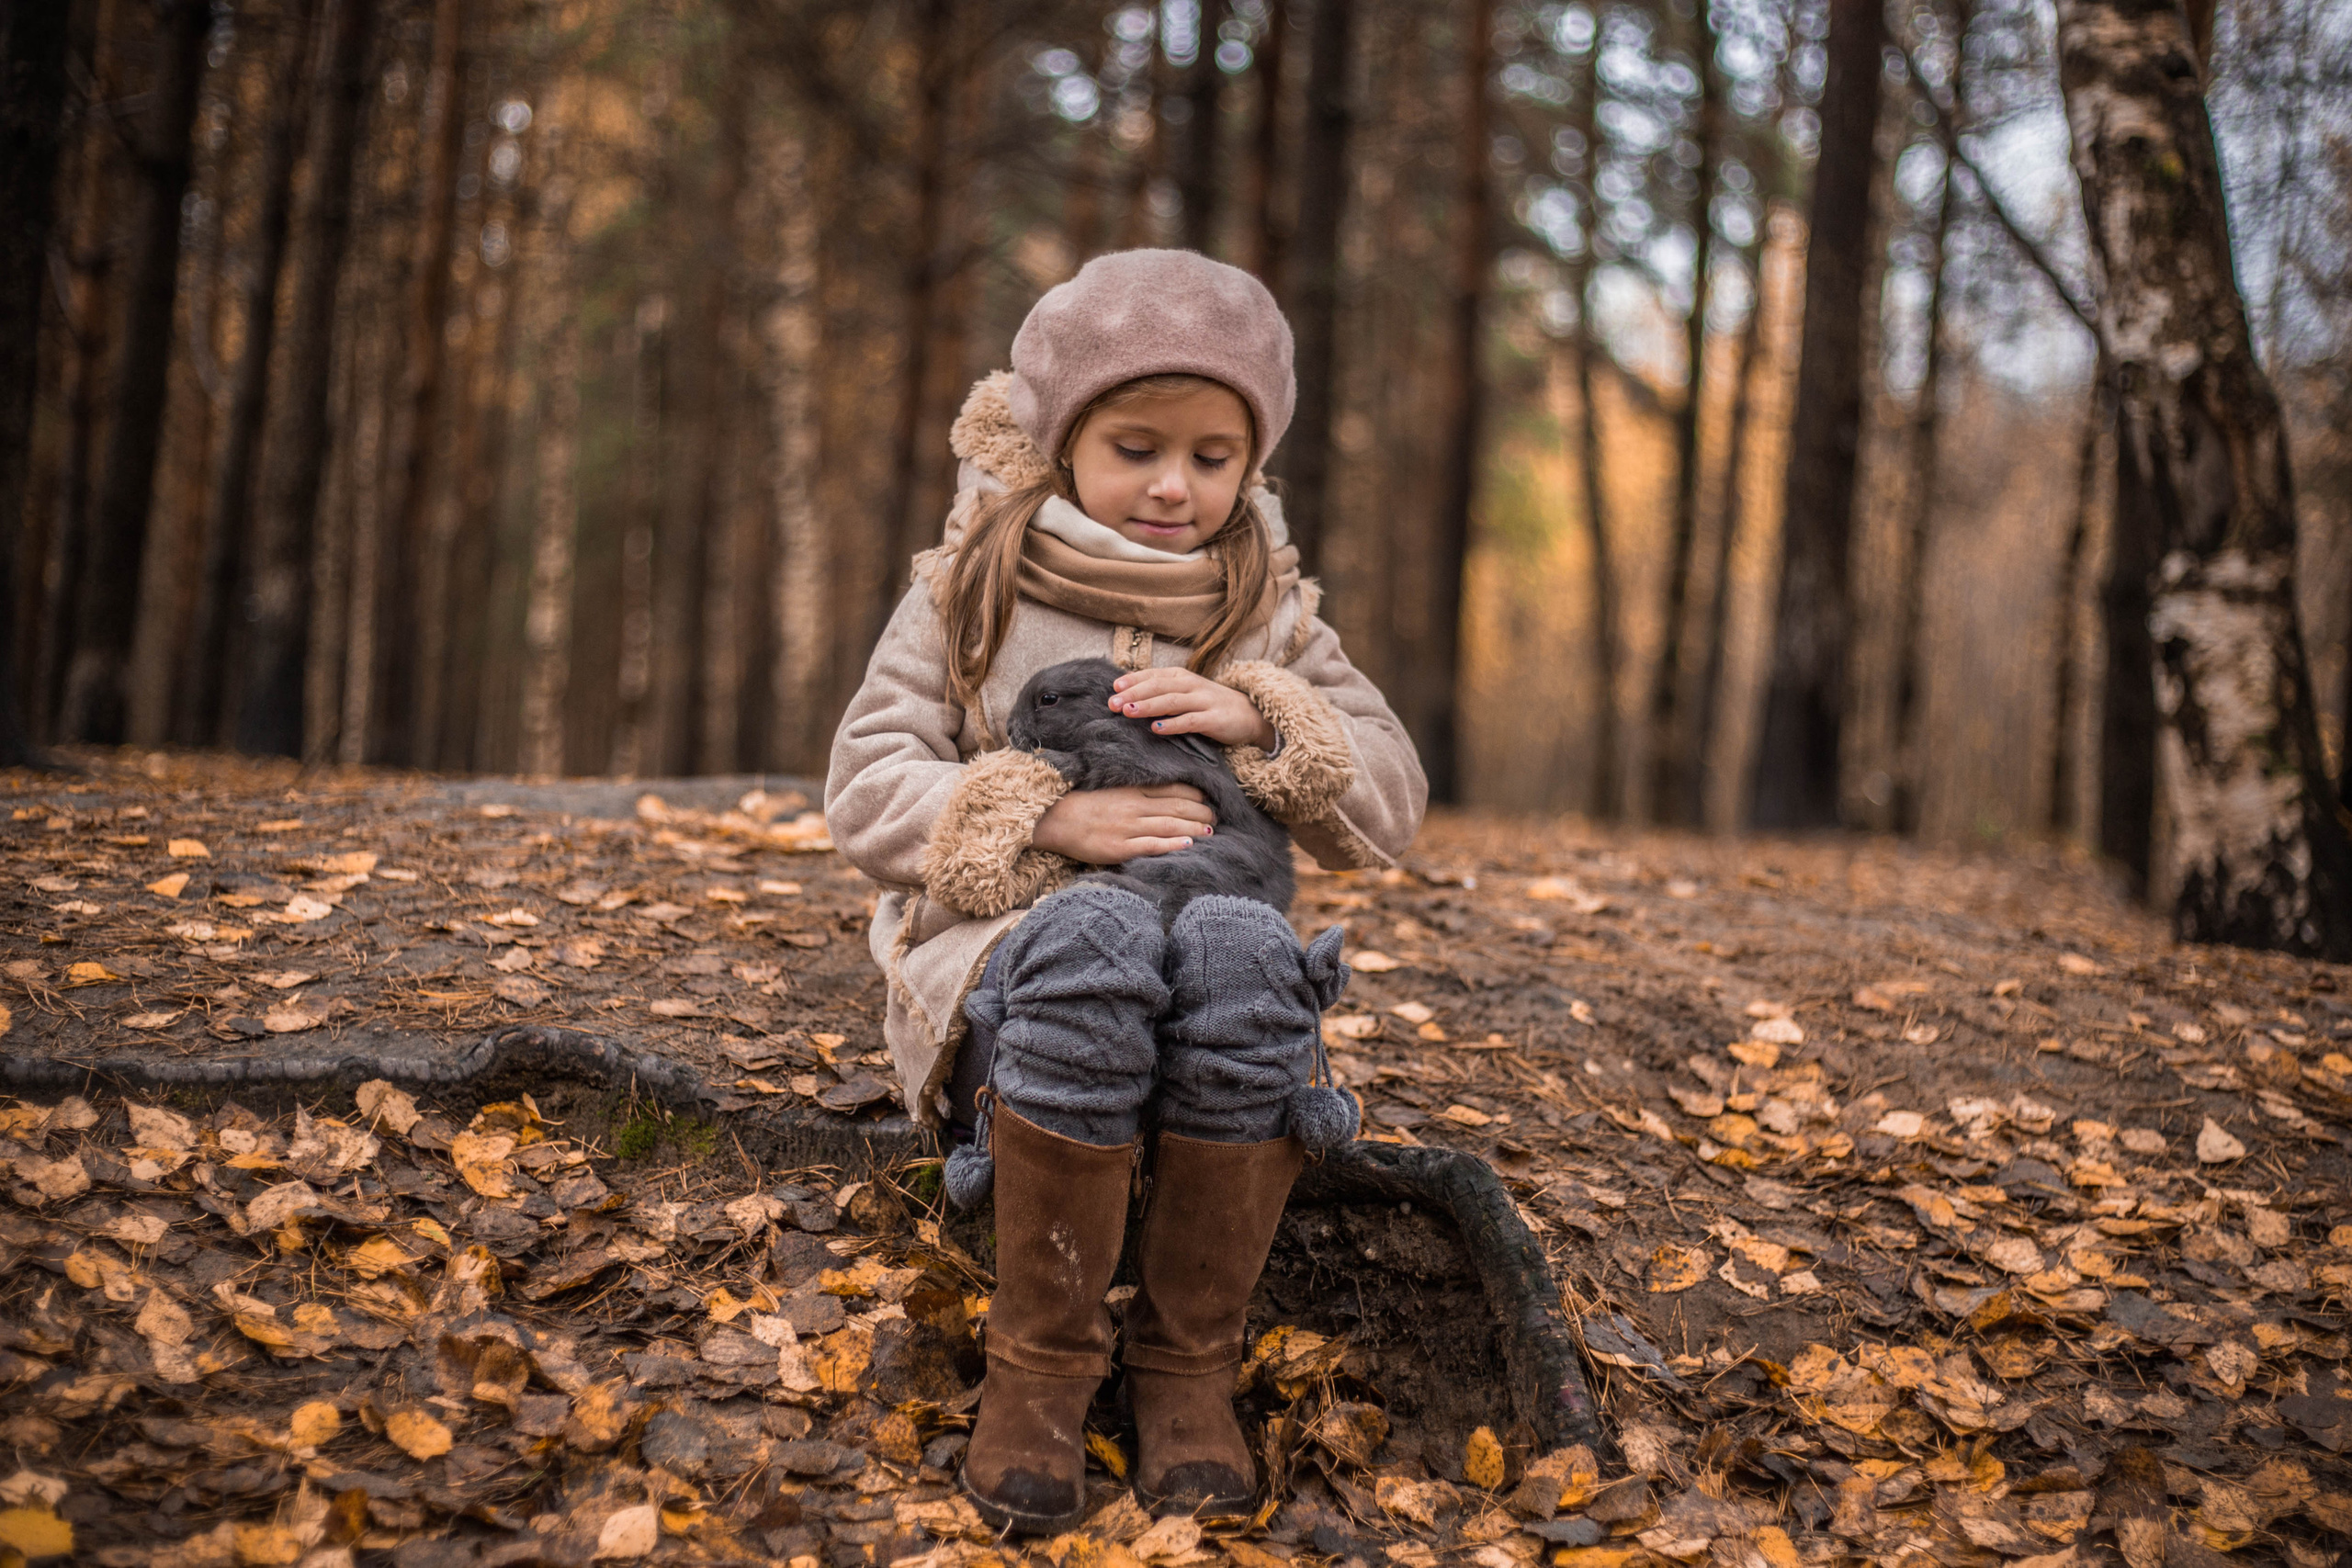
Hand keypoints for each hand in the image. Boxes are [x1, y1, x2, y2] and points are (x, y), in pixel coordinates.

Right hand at [1031, 784, 1215, 863]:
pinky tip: (1189, 844)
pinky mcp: (1119, 848)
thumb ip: (1133, 790)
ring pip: (1169, 825)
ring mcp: (1127, 828)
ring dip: (1194, 827)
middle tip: (1217, 815)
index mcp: (1130, 790)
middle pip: (1175, 807)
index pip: (1171, 789)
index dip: (1193, 794)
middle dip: (1200, 811)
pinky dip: (1172, 844)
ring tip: (1211, 830)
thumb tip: (1160, 792)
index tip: (1208, 798)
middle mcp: (1133, 807)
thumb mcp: (1109, 789)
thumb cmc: (1081, 804)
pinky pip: (1151, 846)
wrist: (1053, 819)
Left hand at [1108, 668, 1277, 749]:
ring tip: (1128, 712)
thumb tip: (1128, 696)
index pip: (1153, 675)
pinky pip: (1191, 721)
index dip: (1133, 680)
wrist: (1249, 714)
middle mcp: (1191, 685)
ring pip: (1172, 701)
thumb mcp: (1186, 693)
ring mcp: (1204, 701)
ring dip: (1148, 706)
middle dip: (1134, 694)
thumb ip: (1162, 692)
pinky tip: (1156, 728)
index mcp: (1182, 676)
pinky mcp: (1214, 719)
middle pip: (1159, 686)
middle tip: (1112, 703)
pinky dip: (1173, 724)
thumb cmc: (1209, 704)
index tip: (1113, 687)